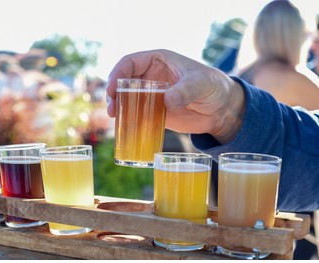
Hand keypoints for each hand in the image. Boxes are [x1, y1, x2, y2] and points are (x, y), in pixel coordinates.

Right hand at [106, 49, 245, 143]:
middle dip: (114, 93)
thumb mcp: (201, 84)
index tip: (113, 88)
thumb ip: (185, 90)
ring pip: (128, 98)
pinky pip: (138, 114)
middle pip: (123, 81)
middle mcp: (151, 76)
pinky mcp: (155, 111)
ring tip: (115, 118)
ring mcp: (152, 95)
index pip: (130, 62)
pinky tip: (126, 128)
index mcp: (158, 61)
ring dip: (119, 107)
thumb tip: (167, 101)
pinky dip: (130, 120)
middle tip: (112, 108)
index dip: (117, 73)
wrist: (222, 109)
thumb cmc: (214, 87)